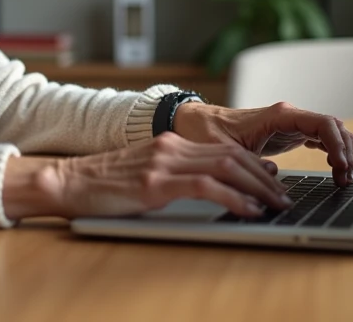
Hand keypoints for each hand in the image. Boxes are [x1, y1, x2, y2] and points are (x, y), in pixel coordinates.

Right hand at [1, 134, 291, 220]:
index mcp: (171, 143)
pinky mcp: (155, 182)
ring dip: (258, 188)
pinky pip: (206, 187)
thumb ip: (176, 174)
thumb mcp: (145, 173)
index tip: (274, 180)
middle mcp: (171, 146)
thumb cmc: (103, 185)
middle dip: (265, 178)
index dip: (255, 164)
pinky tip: (248, 209)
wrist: (68, 181)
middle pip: (233, 156)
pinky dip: (233, 197)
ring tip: (275, 205)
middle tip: (284, 197)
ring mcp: (163, 162)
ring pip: (226, 167)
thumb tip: (213, 187)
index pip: (225, 149)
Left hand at [172, 102, 352, 185]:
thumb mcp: (222, 151)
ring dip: (342, 152)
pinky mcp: (289, 134)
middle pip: (333, 126)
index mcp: (278, 115)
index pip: (322, 123)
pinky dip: (332, 153)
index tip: (340, 166)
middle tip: (346, 178)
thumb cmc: (206, 131)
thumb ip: (245, 164)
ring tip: (343, 179)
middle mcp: (288, 116)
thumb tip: (268, 182)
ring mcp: (291, 124)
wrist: (195, 122)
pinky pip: (320, 139)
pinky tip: (335, 172)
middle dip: (345, 151)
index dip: (337, 144)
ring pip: (330, 132)